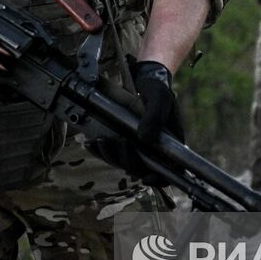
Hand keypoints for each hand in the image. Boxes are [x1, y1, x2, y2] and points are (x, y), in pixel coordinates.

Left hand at [91, 61, 184, 186]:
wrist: (144, 80)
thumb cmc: (157, 90)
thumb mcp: (160, 99)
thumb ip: (155, 117)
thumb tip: (146, 138)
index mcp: (169, 145)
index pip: (168, 172)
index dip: (158, 179)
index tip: (146, 177)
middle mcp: (153, 150)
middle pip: (140, 169)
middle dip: (127, 160)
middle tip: (117, 142)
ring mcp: (137, 147)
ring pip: (123, 163)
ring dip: (111, 156)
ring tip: (101, 141)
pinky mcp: (122, 141)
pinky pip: (110, 153)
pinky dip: (99, 151)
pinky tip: (91, 143)